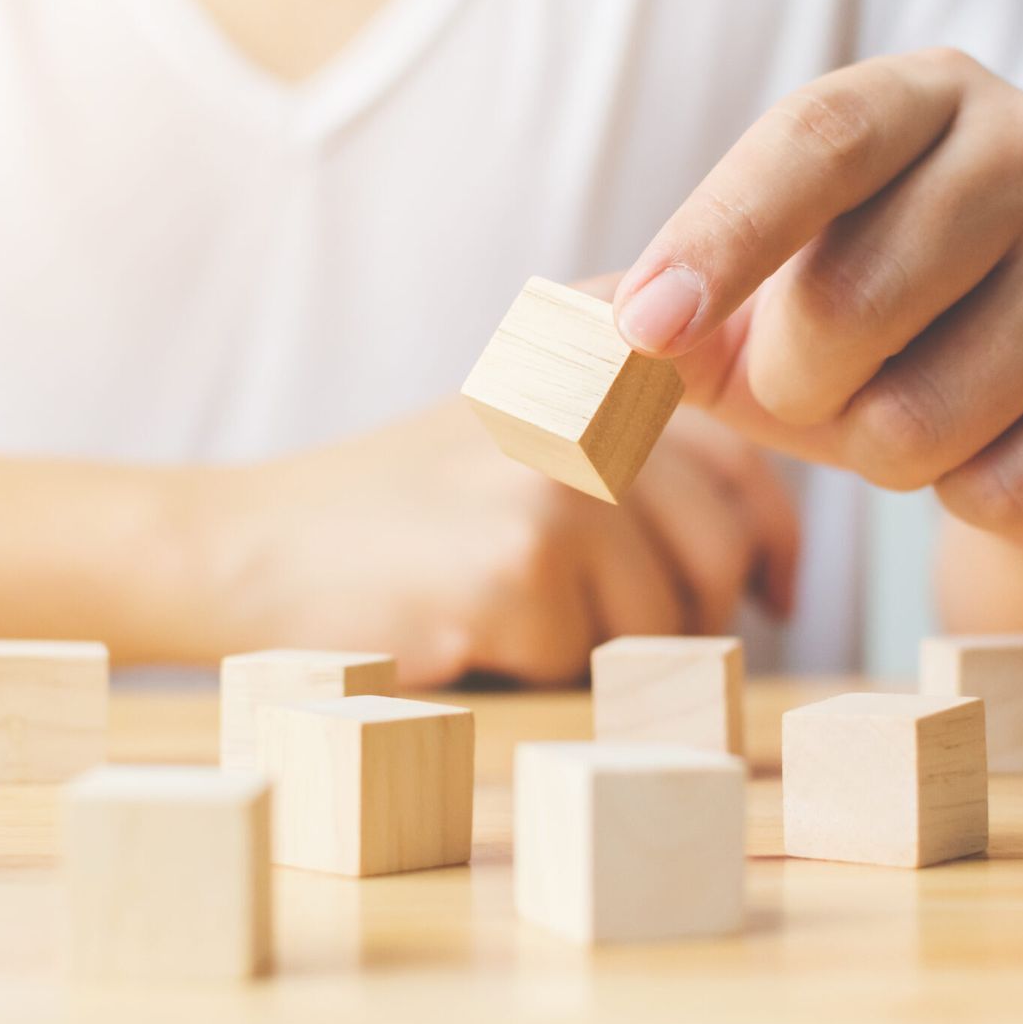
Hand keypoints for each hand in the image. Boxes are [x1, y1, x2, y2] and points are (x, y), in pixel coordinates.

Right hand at [202, 399, 797, 685]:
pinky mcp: (517, 566)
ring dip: (602, 649)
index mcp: (589, 351)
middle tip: (612, 633)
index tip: (774, 593)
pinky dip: (534, 672)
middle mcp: (584, 397)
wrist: (248, 545)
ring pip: (663, 617)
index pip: (745, 457)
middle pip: (718, 549)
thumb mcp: (516, 422)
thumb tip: (774, 530)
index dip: (775, 540)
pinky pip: (586, 660)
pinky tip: (464, 632)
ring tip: (510, 617)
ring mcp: (556, 479)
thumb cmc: (395, 508)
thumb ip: (634, 428)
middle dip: (687, 616)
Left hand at [613, 48, 1022, 546]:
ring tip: (925, 409)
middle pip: (847, 303)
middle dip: (797, 388)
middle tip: (831, 384)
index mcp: (916, 96)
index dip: (717, 239)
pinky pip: (1017, 488)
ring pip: (921, 419)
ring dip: (885, 453)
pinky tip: (1006, 448)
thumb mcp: (749, 302)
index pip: (811, 139)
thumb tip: (551, 354)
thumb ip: (651, 311)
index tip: (641, 333)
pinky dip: (977, 502)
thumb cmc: (871, 325)